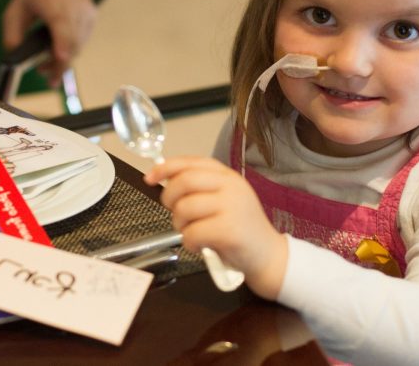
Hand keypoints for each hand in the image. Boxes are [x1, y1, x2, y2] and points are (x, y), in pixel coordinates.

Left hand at [2, 0, 96, 86]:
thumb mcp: (14, 11)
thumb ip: (12, 36)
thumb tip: (15, 59)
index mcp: (55, 4)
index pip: (63, 28)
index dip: (63, 46)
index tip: (60, 60)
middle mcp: (76, 8)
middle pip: (73, 44)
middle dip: (60, 65)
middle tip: (48, 79)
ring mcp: (87, 12)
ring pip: (79, 45)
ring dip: (66, 59)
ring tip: (48, 66)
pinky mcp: (92, 17)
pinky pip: (83, 40)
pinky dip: (72, 49)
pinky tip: (59, 50)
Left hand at [144, 157, 287, 299]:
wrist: (268, 256)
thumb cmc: (241, 230)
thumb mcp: (225, 200)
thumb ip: (201, 188)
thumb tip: (165, 180)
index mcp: (228, 176)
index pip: (191, 162)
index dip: (166, 167)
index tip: (150, 177)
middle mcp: (232, 186)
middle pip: (184, 181)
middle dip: (169, 198)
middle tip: (175, 213)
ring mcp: (232, 207)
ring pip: (185, 208)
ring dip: (180, 225)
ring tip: (193, 232)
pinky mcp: (229, 230)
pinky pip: (192, 233)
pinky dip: (190, 243)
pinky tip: (201, 246)